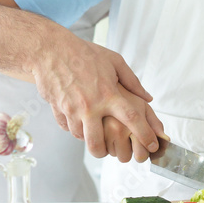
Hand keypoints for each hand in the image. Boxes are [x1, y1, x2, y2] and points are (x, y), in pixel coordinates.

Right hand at [28, 28, 160, 157]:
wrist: (52, 50)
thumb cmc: (85, 53)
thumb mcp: (114, 61)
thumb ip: (132, 82)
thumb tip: (147, 98)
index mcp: (109, 94)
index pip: (132, 119)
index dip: (145, 134)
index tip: (152, 144)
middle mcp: (91, 106)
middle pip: (98, 143)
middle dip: (105, 152)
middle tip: (108, 150)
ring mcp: (73, 110)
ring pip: (81, 137)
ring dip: (88, 138)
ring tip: (94, 132)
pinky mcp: (58, 110)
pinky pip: (67, 128)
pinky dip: (74, 128)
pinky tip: (79, 120)